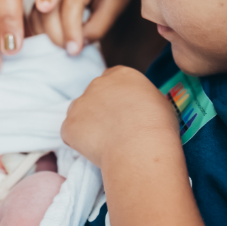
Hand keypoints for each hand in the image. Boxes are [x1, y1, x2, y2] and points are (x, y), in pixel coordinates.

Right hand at [29, 0, 131, 54]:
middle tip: (71, 50)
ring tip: (65, 45)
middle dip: (57, 36)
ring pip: (38, 13)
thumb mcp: (114, 8)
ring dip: (48, 35)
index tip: (75, 50)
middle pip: (50, 9)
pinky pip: (35, 15)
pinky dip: (41, 31)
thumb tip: (74, 45)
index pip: (71, 3)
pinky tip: (55, 39)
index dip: (71, 29)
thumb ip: (96, 28)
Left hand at [61, 66, 178, 167]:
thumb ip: (140, 97)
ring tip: (105, 142)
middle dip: (100, 110)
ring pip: (79, 112)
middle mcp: (97, 83)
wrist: (140, 149)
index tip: (122, 112)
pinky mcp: (68, 125)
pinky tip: (96, 151)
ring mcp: (79, 103)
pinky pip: (70, 133)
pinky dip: (79, 142)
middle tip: (114, 130)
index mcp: (121, 75)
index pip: (112, 80)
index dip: (116, 97)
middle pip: (93, 94)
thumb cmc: (157, 127)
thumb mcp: (158, 101)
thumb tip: (137, 105)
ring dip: (87, 124)